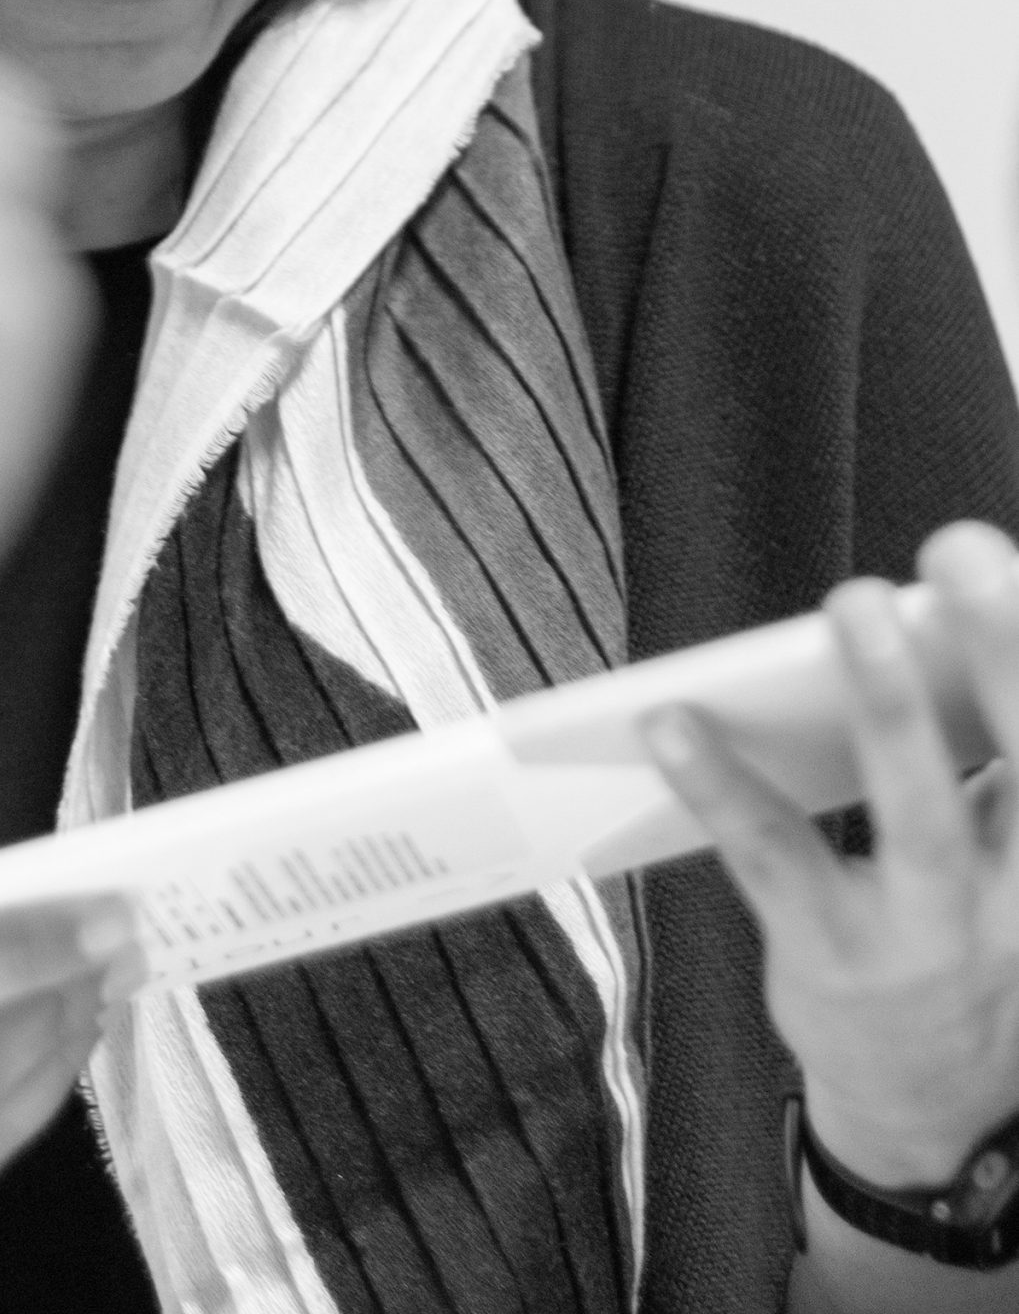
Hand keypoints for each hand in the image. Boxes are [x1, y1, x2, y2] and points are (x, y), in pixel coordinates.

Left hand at [644, 520, 1018, 1189]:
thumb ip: (976, 764)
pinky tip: (671, 725)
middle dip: (1001, 649)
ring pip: (918, 813)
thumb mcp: (997, 852)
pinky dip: (720, 784)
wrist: (928, 1104)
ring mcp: (934, 933)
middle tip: (957, 551)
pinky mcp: (837, 958)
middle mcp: (1018, 896)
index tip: (997, 558)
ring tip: (854, 603)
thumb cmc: (958, 928)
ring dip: (890, 706)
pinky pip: (777, 859)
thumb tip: (922, 626)